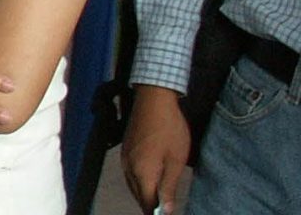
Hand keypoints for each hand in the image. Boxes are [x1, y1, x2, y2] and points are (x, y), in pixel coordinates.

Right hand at [122, 84, 190, 213]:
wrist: (153, 97)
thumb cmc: (169, 128)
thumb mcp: (176, 159)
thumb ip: (169, 186)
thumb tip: (165, 210)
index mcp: (142, 173)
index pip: (146, 204)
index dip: (156, 213)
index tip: (166, 213)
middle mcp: (129, 168)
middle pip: (137, 196)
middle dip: (150, 205)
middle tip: (165, 206)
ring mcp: (125, 157)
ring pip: (132, 185)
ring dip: (144, 193)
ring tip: (159, 196)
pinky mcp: (125, 148)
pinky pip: (129, 173)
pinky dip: (139, 181)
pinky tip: (150, 178)